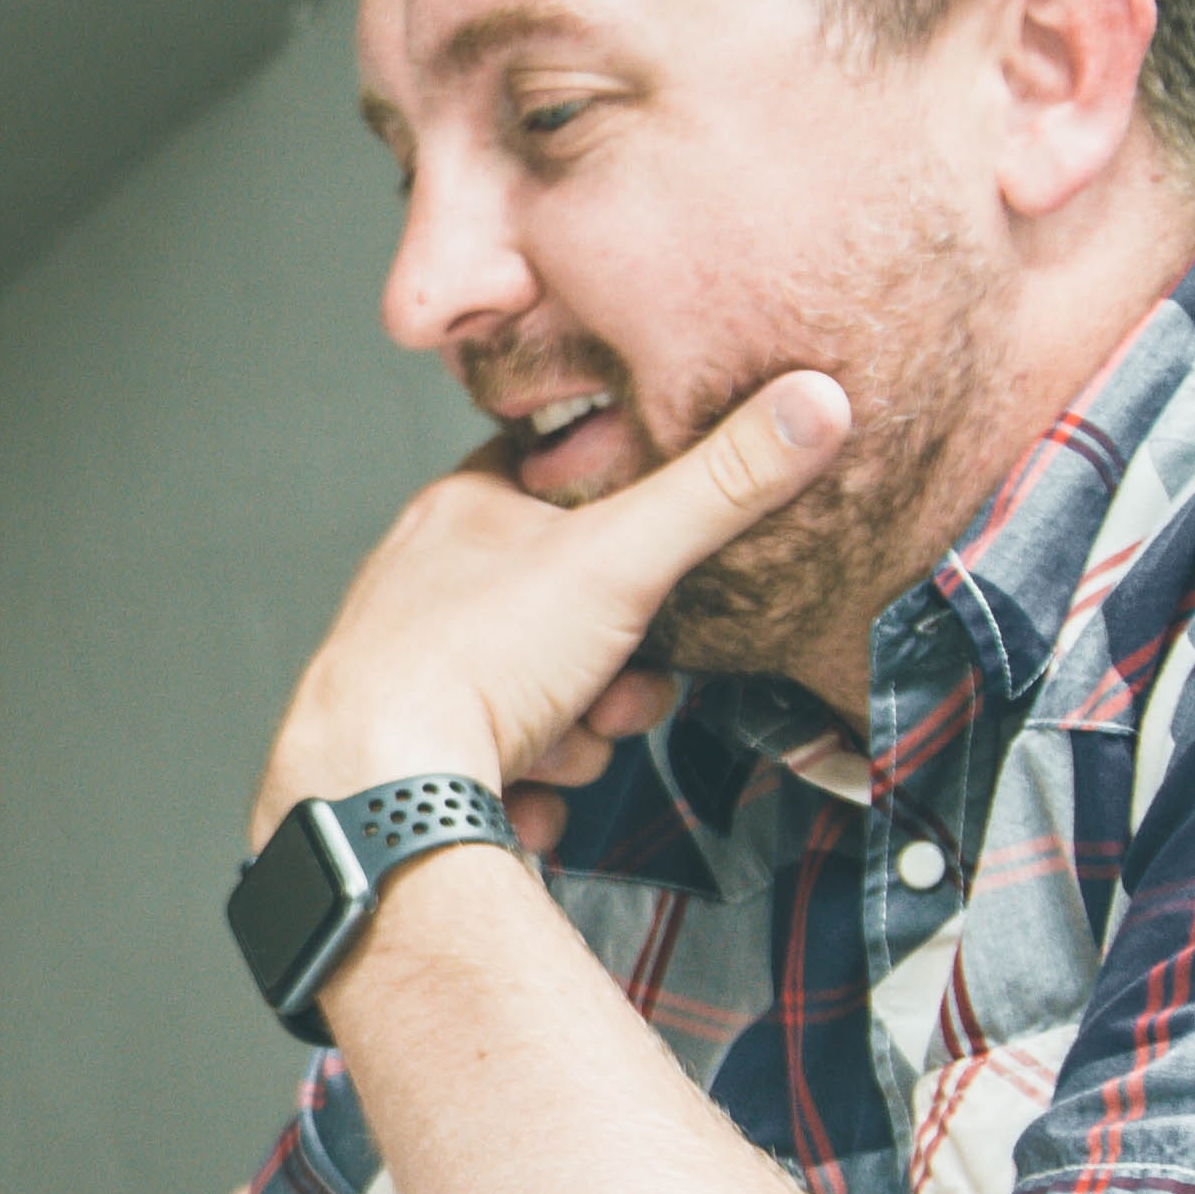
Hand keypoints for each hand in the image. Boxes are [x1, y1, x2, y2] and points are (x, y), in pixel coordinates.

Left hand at [255, 369, 850, 838]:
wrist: (382, 788)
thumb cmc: (478, 659)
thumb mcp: (623, 556)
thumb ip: (721, 486)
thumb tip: (813, 401)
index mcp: (461, 512)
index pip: (557, 480)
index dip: (622, 528)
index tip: (652, 568)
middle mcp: (425, 585)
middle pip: (566, 612)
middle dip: (614, 670)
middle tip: (614, 690)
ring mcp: (411, 672)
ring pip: (542, 696)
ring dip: (574, 736)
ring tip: (554, 744)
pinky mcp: (408, 754)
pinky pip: (499, 768)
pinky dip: (525, 788)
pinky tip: (518, 792)